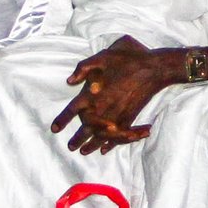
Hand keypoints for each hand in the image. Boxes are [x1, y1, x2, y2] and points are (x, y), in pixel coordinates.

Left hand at [51, 35, 197, 153]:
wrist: (153, 69)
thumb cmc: (127, 60)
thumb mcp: (102, 56)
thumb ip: (83, 68)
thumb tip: (70, 81)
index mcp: (90, 94)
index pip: (71, 111)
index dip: (62, 120)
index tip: (55, 129)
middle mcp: (100, 109)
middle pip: (85, 129)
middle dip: (77, 139)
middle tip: (70, 147)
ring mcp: (115, 117)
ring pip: (99, 136)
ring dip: (91, 144)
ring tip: (84, 151)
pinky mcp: (128, 120)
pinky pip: (116, 137)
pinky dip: (110, 144)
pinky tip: (105, 149)